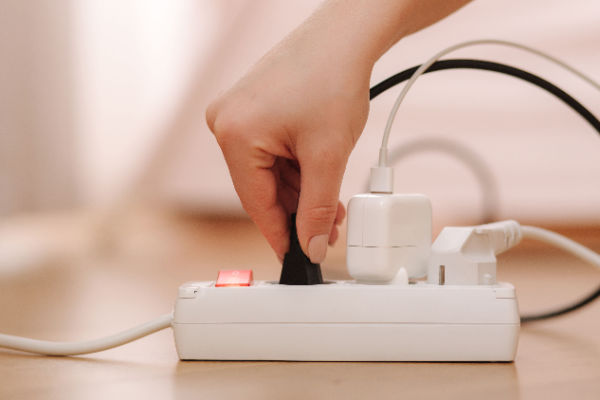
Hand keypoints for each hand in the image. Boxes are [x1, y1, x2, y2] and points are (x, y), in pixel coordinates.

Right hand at [206, 26, 371, 262]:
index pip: (256, 203)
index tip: (296, 257)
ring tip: (332, 202)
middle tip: (327, 229)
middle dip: (298, 210)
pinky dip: (295, 167)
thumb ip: (318, 209)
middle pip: (262, 188)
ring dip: (301, 190)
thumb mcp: (328, 156)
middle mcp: (225, 122)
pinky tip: (319, 176)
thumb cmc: (333, 77)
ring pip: (269, 172)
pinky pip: (270, 152)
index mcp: (234, 134)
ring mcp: (237, 112)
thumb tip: (312, 245)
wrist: (346, 35)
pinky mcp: (251, 107)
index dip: (280, 235)